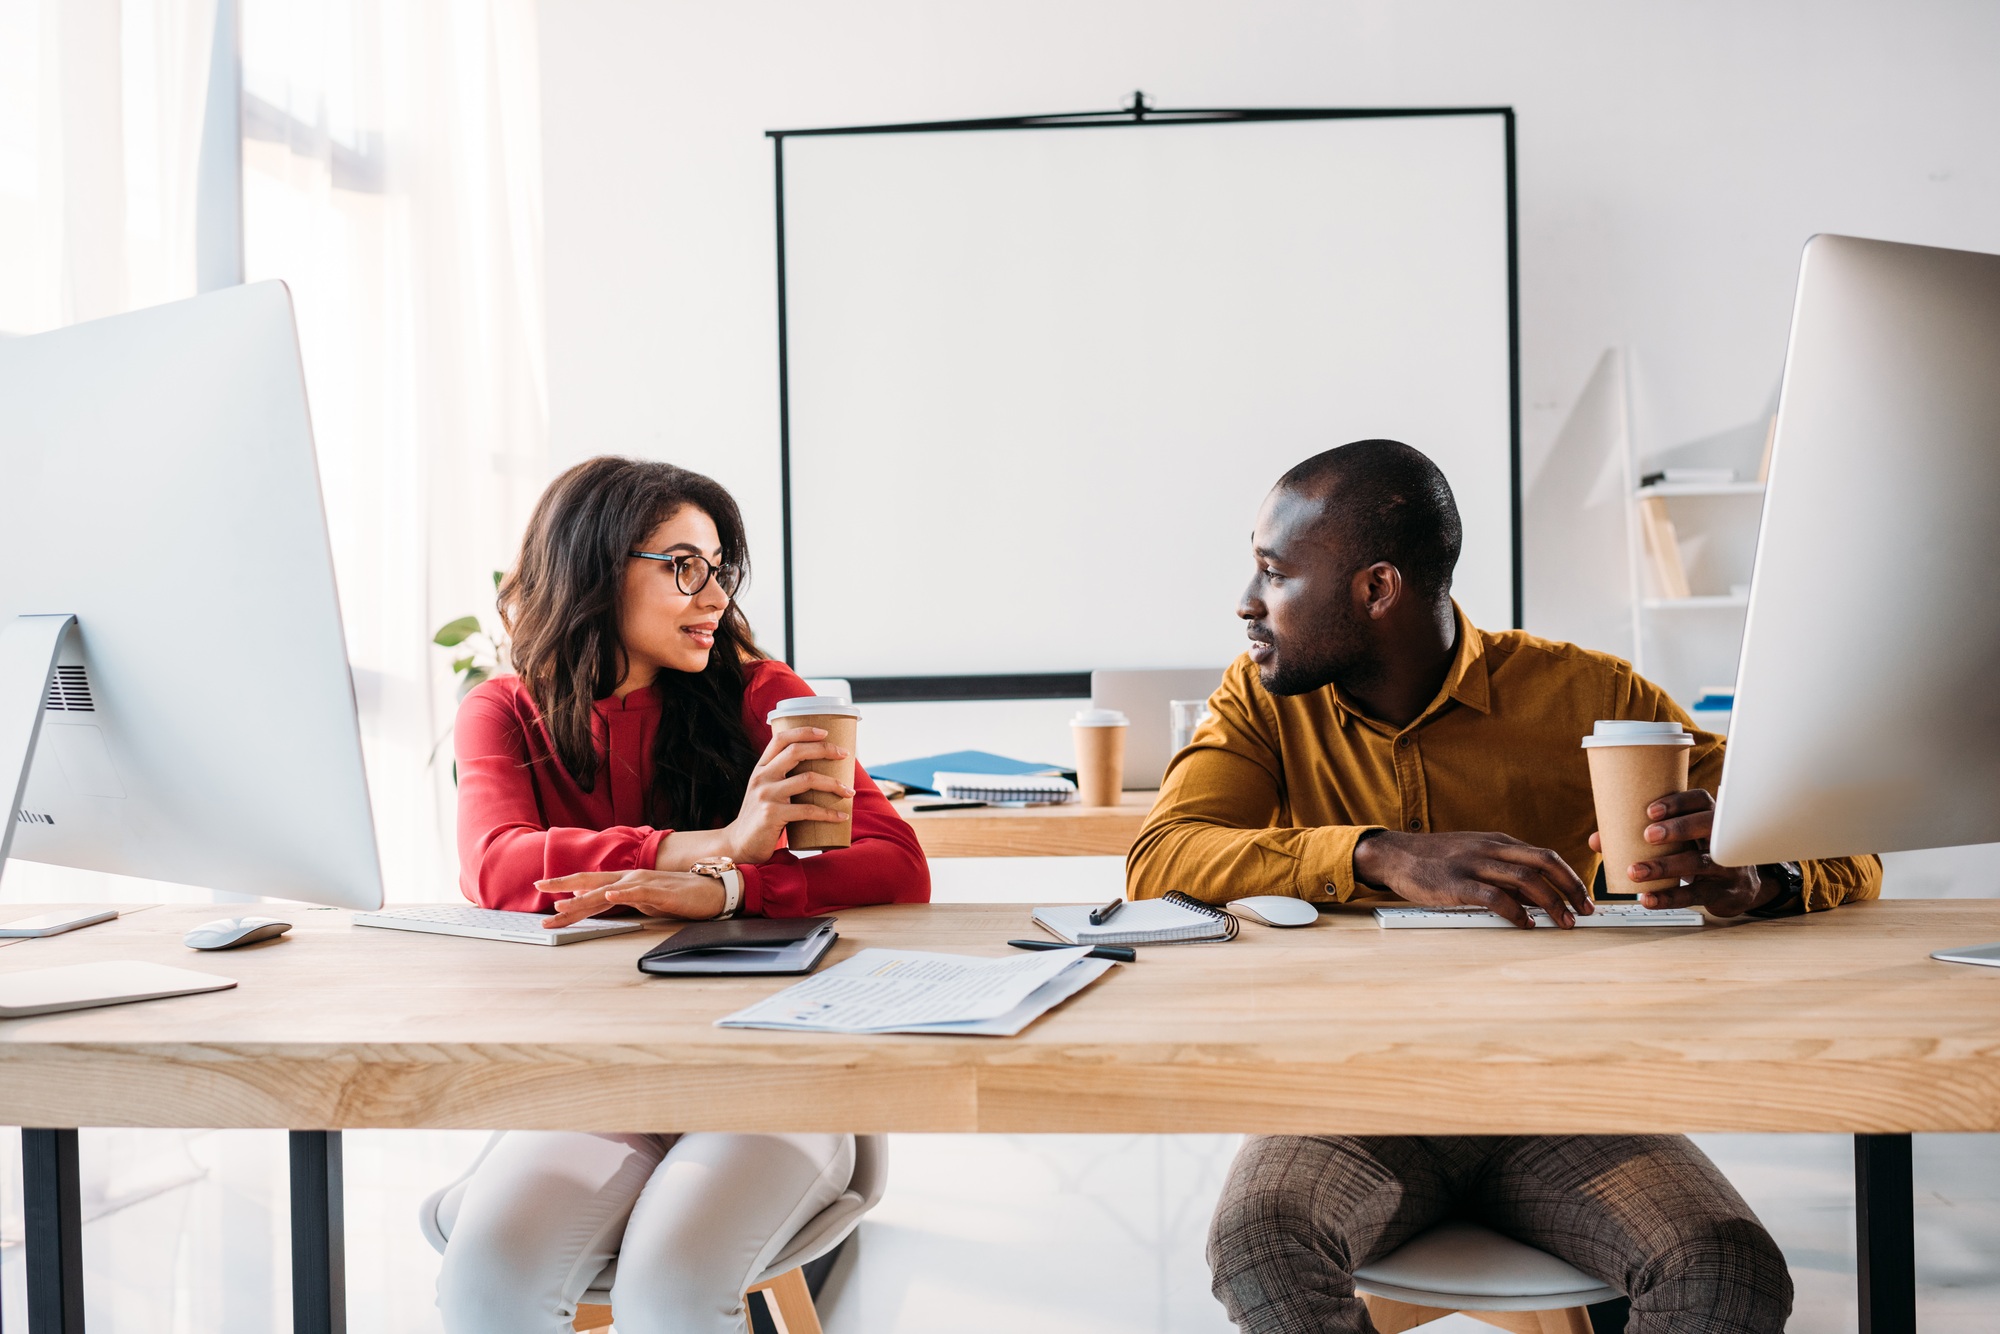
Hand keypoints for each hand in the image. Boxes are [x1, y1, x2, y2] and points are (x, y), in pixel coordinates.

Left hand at [538, 870, 724, 926]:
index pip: (591, 888)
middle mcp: (630, 879)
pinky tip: (608, 896)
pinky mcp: (659, 891)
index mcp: (626, 883)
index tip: (549, 901)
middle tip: (538, 887)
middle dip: (563, 886)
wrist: (712, 890)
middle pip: (591, 883)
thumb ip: (627, 900)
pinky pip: (637, 892)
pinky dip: (622, 894)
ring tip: (562, 905)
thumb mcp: (647, 900)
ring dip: (583, 898)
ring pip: (607, 890)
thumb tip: (608, 901)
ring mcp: (643, 883)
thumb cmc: (682, 895)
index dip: (569, 893)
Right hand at [712, 726, 854, 864]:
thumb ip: (782, 778)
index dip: (804, 732)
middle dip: (825, 749)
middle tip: (845, 755)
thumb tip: (819, 769)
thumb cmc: (761, 817)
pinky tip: (841, 816)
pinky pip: (808, 810)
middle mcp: (762, 777)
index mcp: (761, 768)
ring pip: (807, 779)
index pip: (781, 739)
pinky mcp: (772, 814)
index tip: (826, 732)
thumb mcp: (766, 790)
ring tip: (849, 791)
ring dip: (834, 784)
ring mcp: (766, 795)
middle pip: (796, 752)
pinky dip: (828, 813)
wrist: (739, 844)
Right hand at [1354, 829, 1594, 928]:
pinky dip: (1515, 912)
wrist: (1396, 855)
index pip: (1545, 856)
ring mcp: (1473, 864)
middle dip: (1570, 887)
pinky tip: (1525, 924)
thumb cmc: (1436, 860)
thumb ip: (1502, 871)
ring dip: (1550, 902)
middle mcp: (1490, 848)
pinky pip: (1494, 896)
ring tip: (1562, 922)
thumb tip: (1535, 897)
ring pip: (1525, 879)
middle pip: (1543, 862)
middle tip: (1585, 911)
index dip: (1570, 877)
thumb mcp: (1474, 855)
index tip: (1584, 898)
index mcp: (1498, 842)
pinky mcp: (1456, 882)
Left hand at [1587, 788, 1776, 916]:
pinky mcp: (1723, 892)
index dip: (1678, 803)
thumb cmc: (1698, 854)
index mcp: (1710, 817)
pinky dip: (1670, 897)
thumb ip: (1639, 837)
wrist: (1739, 888)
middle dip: (1677, 829)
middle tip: (1647, 835)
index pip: (1701, 801)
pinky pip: (1696, 894)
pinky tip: (1648, 898)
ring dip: (1665, 867)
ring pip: (1700, 862)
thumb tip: (1596, 840)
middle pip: (1707, 827)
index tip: (1650, 810)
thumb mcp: (1679, 841)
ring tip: (1635, 872)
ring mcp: (1727, 866)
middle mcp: (1723, 838)